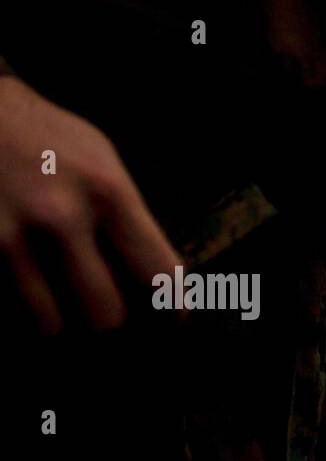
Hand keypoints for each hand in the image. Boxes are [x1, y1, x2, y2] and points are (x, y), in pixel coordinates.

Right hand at [0, 76, 179, 334]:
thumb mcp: (103, 160)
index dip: (173, 303)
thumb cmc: (48, 137)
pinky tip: (29, 295)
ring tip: (63, 315)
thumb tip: (158, 275)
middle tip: (111, 318)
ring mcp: (10, 234)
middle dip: (111, 322)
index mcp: (107, 192)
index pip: (158, 271)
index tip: (175, 315)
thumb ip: (127, 216)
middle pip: (106, 312)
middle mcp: (61, 216)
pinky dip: (23, 308)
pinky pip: (10, 302)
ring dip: (60, 324)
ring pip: (51, 322)